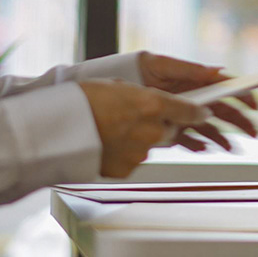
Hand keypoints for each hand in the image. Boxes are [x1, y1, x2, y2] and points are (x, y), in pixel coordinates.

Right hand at [78, 79, 211, 177]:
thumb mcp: (120, 87)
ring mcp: (140, 152)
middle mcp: (152, 130)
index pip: (191, 112)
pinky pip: (133, 160)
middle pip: (171, 131)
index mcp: (153, 104)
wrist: (55, 128)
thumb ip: (145, 99)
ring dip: (140, 139)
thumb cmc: (82, 101)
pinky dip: (124, 153)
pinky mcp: (127, 169)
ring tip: (112, 130)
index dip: (198, 113)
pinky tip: (106, 143)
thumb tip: (156, 104)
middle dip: (161, 125)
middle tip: (136, 119)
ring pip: (151, 145)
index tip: (203, 113)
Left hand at [137, 52, 257, 150]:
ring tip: (232, 148)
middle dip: (241, 122)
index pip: (225, 88)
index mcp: (195, 80)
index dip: (243, 96)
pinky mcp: (169, 126)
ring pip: (209, 127)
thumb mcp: (161, 64)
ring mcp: (182, 112)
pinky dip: (198, 144)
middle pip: (223, 110)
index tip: (256, 106)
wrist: (110, 86)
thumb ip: (188, 69)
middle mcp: (192, 97)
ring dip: (223, 137)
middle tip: (254, 133)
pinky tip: (205, 149)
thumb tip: (215, 71)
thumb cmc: (135, 68)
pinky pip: (188, 138)